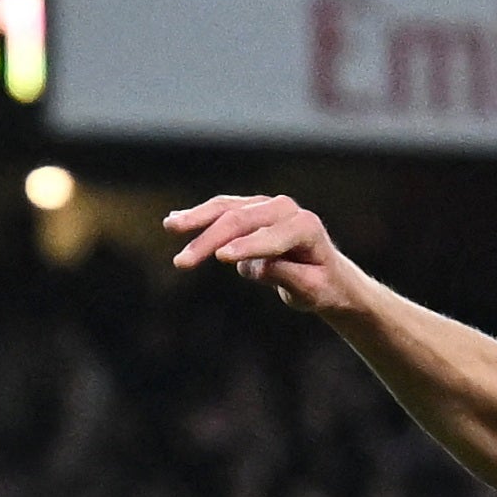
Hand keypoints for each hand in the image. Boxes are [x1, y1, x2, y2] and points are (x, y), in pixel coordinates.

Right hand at [164, 193, 374, 315]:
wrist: (325, 274)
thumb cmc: (320, 285)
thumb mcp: (310, 290)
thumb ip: (287, 276)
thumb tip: (258, 265)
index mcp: (307, 228)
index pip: (272, 237)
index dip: (247, 247)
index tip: (221, 258)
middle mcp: (287, 210)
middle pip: (243, 221)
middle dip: (211, 240)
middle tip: (182, 262)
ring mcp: (267, 206)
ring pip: (227, 209)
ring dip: (197, 219)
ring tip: (171, 226)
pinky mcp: (251, 209)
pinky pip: (222, 209)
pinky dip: (200, 215)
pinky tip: (174, 220)